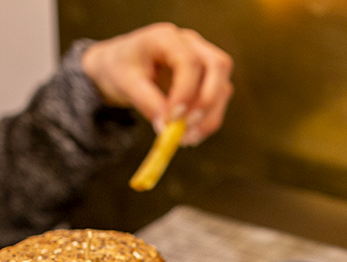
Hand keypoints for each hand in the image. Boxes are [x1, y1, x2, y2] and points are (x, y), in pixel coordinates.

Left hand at [81, 22, 233, 145]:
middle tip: (187, 128)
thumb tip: (167, 128)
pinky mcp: (210, 80)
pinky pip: (219, 102)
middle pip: (218, 66)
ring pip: (223, 87)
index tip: (171, 119)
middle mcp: (191, 44)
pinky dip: (208, 121)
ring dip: (209, 117)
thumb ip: (146, 102)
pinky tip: (189, 135)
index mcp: (166, 37)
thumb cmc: (123, 68)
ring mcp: (204, 60)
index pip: (189, 61)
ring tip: (185, 138)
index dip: (185, 92)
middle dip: (207, 101)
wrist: (123, 66)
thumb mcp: (125, 83)